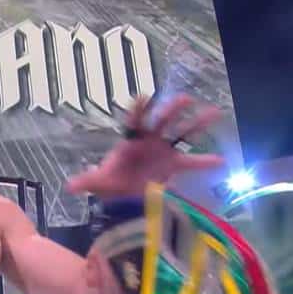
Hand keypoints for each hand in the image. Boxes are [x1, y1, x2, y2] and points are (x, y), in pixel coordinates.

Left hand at [66, 94, 224, 198]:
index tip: (142, 96)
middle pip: (162, 121)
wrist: (124, 197)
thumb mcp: (99, 182)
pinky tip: (222, 161)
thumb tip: (70, 187)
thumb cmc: (112, 183)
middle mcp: (150, 140)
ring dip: (197, 123)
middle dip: (172, 111)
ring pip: (183, 133)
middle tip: (185, 99)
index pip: (134, 121)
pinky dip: (206, 162)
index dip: (137, 110)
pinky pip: (192, 163)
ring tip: (215, 111)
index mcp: (131, 139)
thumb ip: (87, 182)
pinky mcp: (173, 165)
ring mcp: (164, 151)